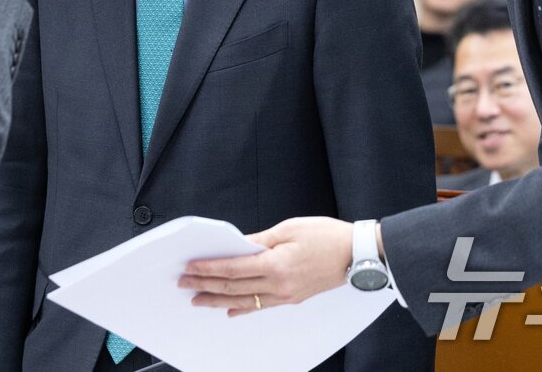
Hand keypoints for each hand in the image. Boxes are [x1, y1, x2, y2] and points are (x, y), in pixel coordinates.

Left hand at [179, 217, 352, 315]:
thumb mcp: (289, 229)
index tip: (191, 267)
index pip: (233, 268)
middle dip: (206, 285)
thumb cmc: (327, 235)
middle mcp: (279, 284)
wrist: (357, 254)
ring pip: (245, 301)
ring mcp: (287, 295)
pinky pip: (263, 306)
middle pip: (234, 287)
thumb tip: (236, 246)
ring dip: (218, 300)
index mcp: (276, 264)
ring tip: (198, 300)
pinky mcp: (293, 298)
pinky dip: (244, 308)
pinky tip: (230, 311)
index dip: (209, 268)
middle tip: (184, 284)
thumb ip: (259, 240)